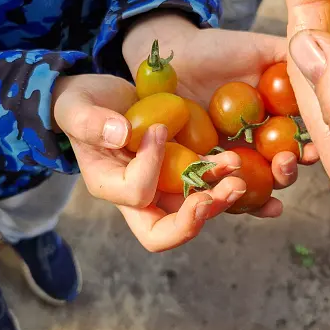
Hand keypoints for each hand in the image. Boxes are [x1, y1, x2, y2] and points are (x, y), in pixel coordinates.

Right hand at [52, 74, 248, 251]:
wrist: (102, 98)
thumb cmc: (83, 103)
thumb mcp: (77, 106)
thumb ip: (91, 122)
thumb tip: (121, 135)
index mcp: (110, 185)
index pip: (135, 193)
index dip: (151, 168)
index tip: (159, 130)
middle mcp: (139, 197)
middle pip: (167, 231)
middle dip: (198, 216)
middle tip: (225, 191)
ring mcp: (165, 186)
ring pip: (196, 210)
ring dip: (221, 198)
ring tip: (241, 176)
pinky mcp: (184, 169)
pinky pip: (210, 185)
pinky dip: (229, 180)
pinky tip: (252, 166)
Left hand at [124, 12, 307, 201]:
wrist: (171, 53)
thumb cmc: (215, 49)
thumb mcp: (261, 50)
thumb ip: (296, 60)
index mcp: (272, 124)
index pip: (297, 145)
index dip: (309, 152)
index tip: (316, 152)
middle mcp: (251, 146)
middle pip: (274, 170)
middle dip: (285, 173)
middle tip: (287, 162)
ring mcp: (222, 157)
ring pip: (245, 183)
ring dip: (261, 189)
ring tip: (264, 182)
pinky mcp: (192, 167)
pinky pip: (209, 185)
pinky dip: (223, 195)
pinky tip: (236, 194)